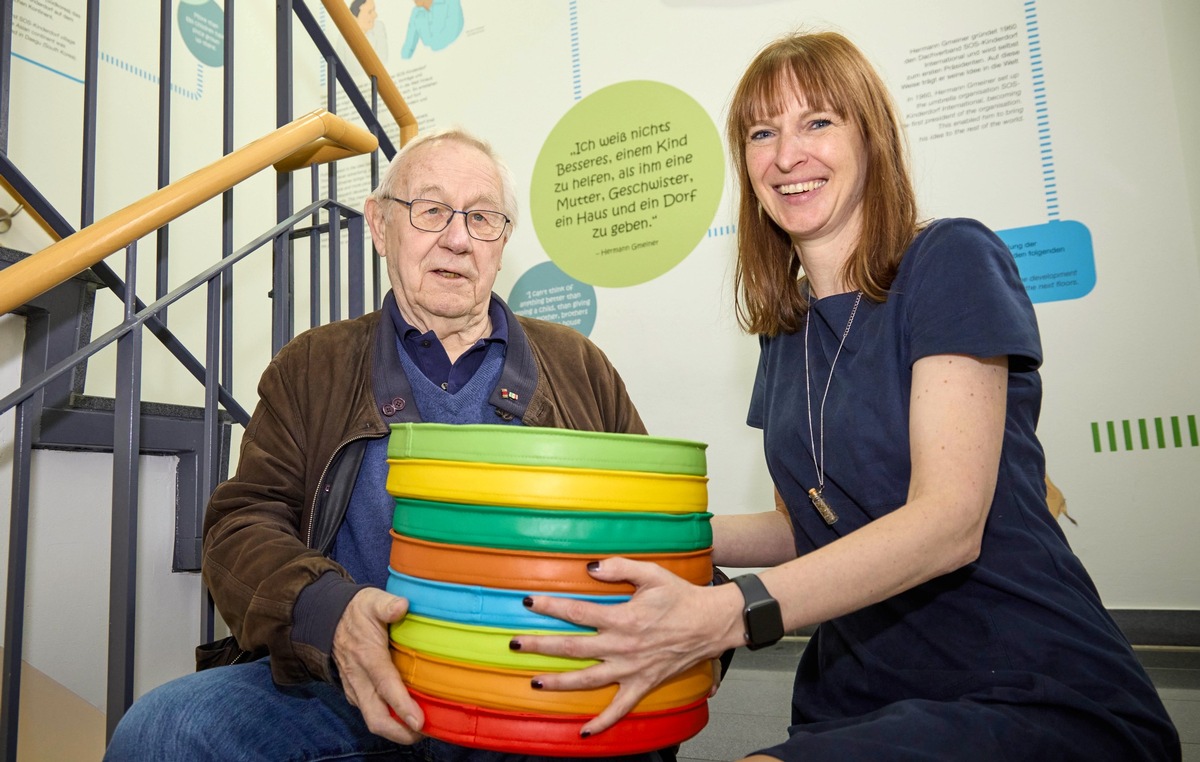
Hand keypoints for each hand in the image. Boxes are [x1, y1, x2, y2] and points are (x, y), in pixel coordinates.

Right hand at [332, 588, 424, 743]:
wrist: (327, 619)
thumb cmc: (356, 611)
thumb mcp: (371, 601)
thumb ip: (387, 605)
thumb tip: (402, 606)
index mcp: (367, 657)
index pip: (385, 685)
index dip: (402, 706)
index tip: (420, 722)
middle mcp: (359, 678)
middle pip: (376, 717)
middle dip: (400, 732)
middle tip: (427, 732)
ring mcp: (355, 688)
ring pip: (373, 718)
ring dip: (397, 729)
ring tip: (423, 729)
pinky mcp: (355, 692)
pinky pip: (371, 712)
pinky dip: (389, 720)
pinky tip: (408, 716)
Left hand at [513, 557, 742, 736]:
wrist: (712, 623)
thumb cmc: (682, 597)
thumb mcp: (651, 573)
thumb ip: (619, 568)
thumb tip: (589, 568)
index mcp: (622, 618)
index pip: (577, 612)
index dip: (550, 606)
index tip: (527, 603)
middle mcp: (622, 646)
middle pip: (572, 648)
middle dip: (540, 646)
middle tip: (514, 644)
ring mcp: (632, 668)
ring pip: (587, 679)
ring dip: (559, 682)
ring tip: (534, 681)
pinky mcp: (643, 684)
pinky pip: (620, 708)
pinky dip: (603, 722)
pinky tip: (584, 731)